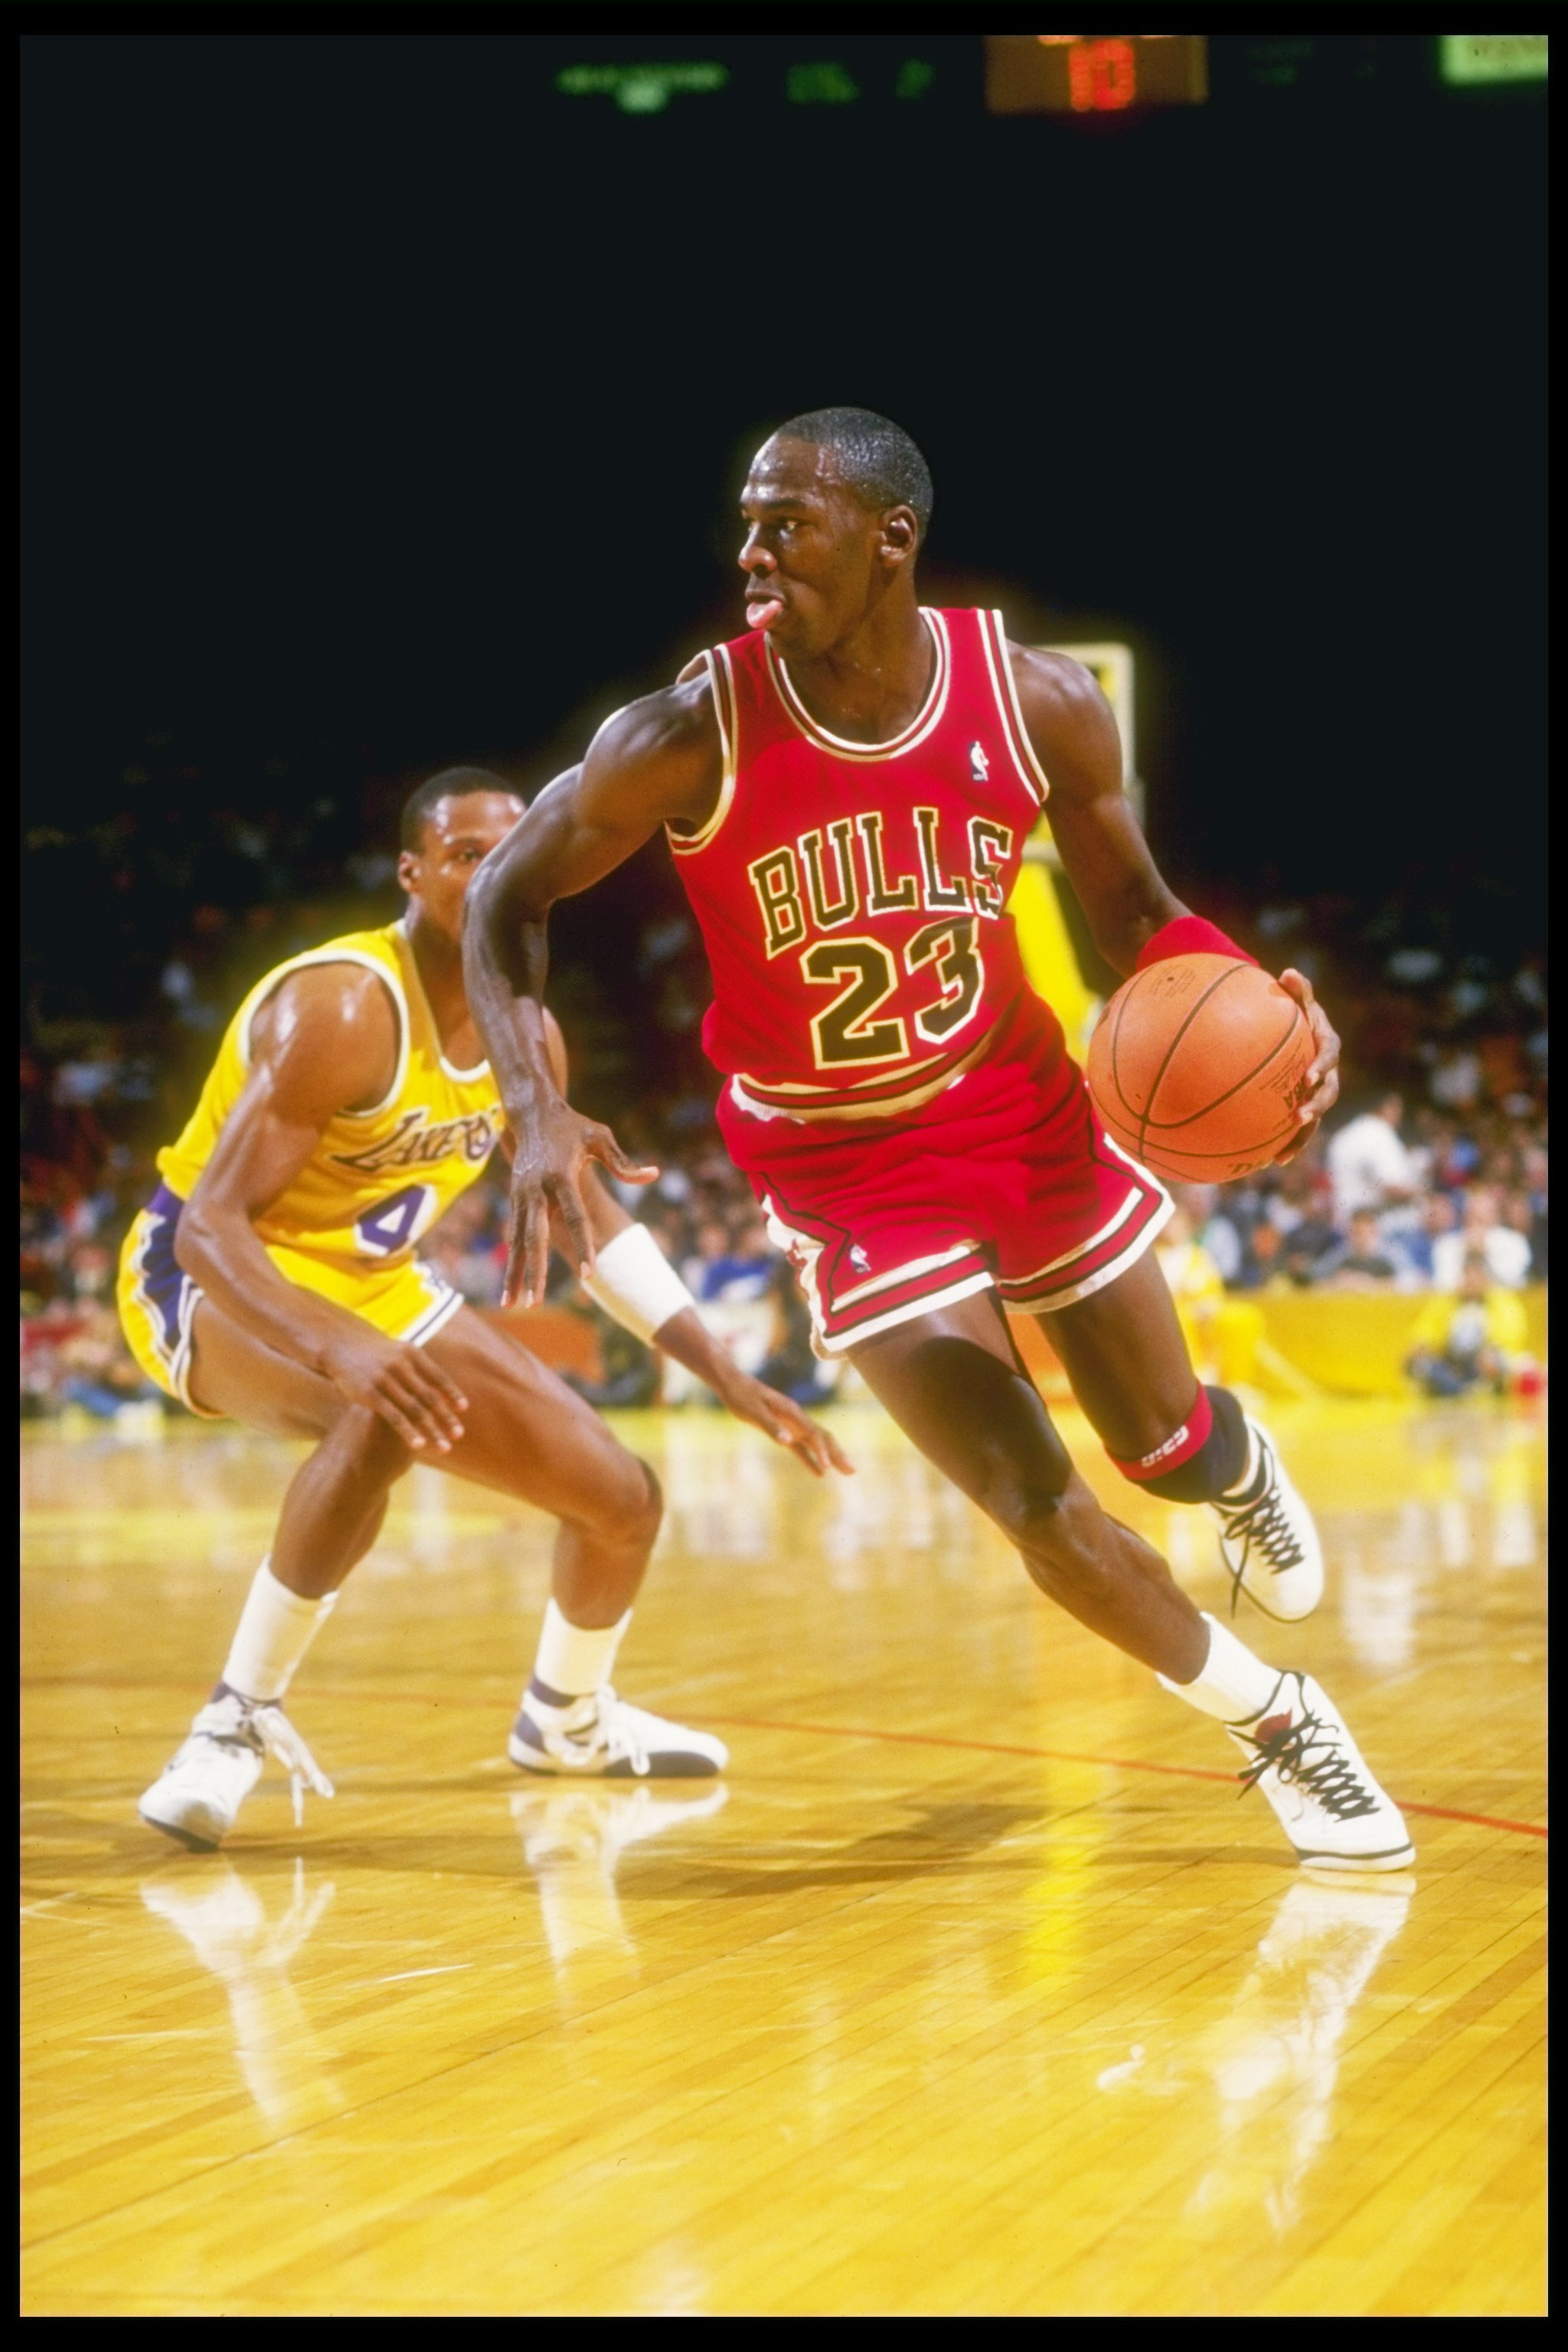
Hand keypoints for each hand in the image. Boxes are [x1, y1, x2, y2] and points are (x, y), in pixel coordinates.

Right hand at [320, 1323, 468, 1453]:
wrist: (340, 1344)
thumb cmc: (373, 1352)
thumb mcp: (398, 1353)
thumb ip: (419, 1369)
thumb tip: (442, 1389)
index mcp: (412, 1354)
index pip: (438, 1376)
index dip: (451, 1392)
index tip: (463, 1409)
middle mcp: (402, 1366)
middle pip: (430, 1396)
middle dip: (446, 1417)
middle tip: (459, 1434)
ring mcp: (386, 1380)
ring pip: (415, 1410)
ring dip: (432, 1430)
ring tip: (445, 1448)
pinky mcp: (371, 1394)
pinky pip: (394, 1416)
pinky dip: (409, 1432)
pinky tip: (419, 1445)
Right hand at [502, 1096, 656, 1307]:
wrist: (531, 1112)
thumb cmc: (572, 1124)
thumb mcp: (600, 1137)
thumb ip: (623, 1162)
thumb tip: (653, 1175)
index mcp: (560, 1175)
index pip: (574, 1216)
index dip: (583, 1244)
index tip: (590, 1272)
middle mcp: (536, 1188)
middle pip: (535, 1236)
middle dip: (535, 1271)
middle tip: (536, 1303)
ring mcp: (521, 1195)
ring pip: (517, 1241)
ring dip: (515, 1273)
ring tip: (512, 1305)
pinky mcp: (514, 1199)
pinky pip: (513, 1235)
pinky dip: (510, 1261)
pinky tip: (509, 1286)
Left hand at [711, 1365, 854, 1478]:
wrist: (733, 1384)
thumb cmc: (742, 1397)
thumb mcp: (753, 1412)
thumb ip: (771, 1426)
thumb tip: (787, 1442)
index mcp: (792, 1413)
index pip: (813, 1434)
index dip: (821, 1451)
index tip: (826, 1468)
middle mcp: (797, 1418)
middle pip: (823, 1438)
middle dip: (838, 1454)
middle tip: (853, 1471)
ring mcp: (792, 1424)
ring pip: (817, 1442)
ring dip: (831, 1457)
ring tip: (847, 1471)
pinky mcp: (784, 1430)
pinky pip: (802, 1448)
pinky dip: (811, 1460)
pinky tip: (820, 1473)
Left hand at [1275, 967, 1339, 1163]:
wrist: (1298, 1030)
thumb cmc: (1295, 1011)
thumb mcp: (1296, 998)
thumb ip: (1297, 989)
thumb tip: (1289, 973)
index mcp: (1327, 1045)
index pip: (1329, 1056)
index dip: (1322, 1066)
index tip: (1309, 1077)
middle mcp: (1328, 1072)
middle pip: (1329, 1093)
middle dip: (1316, 1106)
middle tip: (1300, 1116)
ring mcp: (1318, 1092)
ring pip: (1314, 1117)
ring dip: (1300, 1136)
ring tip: (1280, 1155)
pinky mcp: (1304, 1105)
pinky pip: (1297, 1127)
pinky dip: (1285, 1144)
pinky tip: (1267, 1162)